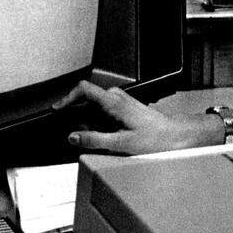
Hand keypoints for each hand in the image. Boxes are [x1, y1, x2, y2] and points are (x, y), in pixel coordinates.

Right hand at [53, 80, 196, 155]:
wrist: (175, 135)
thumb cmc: (156, 138)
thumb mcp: (121, 143)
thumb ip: (95, 139)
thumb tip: (74, 137)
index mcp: (114, 102)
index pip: (83, 89)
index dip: (67, 97)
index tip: (58, 109)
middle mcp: (117, 97)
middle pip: (87, 98)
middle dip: (78, 115)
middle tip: (79, 133)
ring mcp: (122, 100)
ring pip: (95, 105)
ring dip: (90, 120)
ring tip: (98, 137)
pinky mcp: (125, 107)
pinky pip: (104, 110)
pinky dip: (99, 121)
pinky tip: (107, 135)